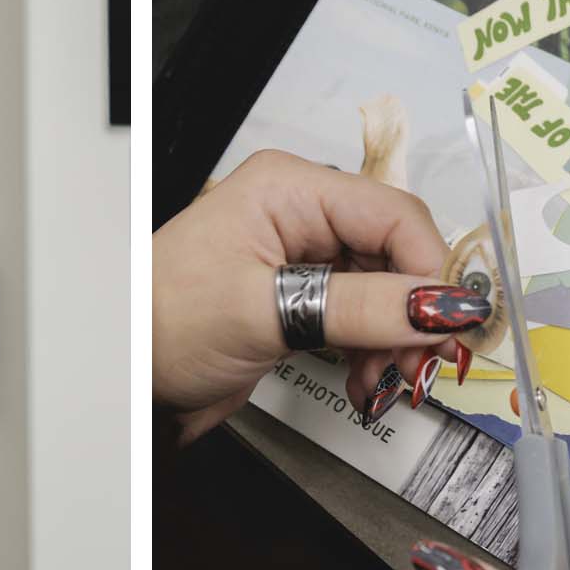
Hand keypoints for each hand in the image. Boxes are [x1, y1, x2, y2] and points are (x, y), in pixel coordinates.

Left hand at [154, 150, 490, 440]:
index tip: (446, 326)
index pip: (393, 216)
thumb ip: (361, 308)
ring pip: (388, 293)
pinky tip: (368, 380)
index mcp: (290, 188)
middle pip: (398, 255)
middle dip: (415, 314)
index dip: (430, 272)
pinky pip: (364, 320)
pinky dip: (375, 353)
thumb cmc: (159, 326)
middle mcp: (301, 215)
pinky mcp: (301, 302)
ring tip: (385, 380)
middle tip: (420, 365)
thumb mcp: (266, 313)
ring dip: (396, 342)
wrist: (122, 379)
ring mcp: (303, 261)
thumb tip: (439, 306)